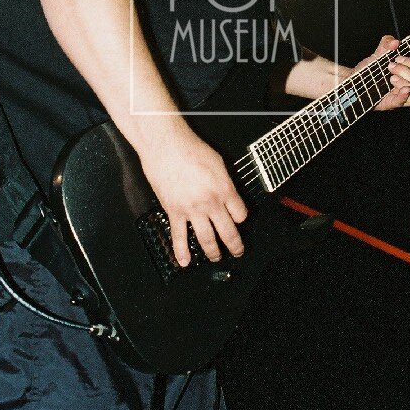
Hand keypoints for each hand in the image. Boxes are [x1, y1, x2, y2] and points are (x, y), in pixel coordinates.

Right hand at [140, 129, 247, 266]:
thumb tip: (227, 191)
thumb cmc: (191, 149)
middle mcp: (211, 203)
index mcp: (225, 190)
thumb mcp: (218, 162)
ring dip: (213, 252)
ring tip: (217, 258)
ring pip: (207, 239)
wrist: (167, 147)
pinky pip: (179, 237)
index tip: (240, 220)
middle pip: (228, 232)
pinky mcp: (175, 212)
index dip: (242, 219)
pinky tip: (185, 262)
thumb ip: (224, 180)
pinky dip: (182, 252)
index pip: (240, 214)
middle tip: (238, 251)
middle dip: (235, 245)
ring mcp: (192, 211)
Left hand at [355, 34, 409, 110]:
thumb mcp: (378, 53)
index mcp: (407, 75)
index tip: (397, 58)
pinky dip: (403, 96)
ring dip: (405, 83)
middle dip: (405, 71)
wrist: (353, 79)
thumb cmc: (369, 68)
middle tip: (389, 66)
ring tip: (391, 78)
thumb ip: (386, 44)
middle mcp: (405, 86)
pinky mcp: (390, 104)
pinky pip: (402, 103)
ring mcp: (399, 97)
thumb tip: (395, 42)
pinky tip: (400, 89)